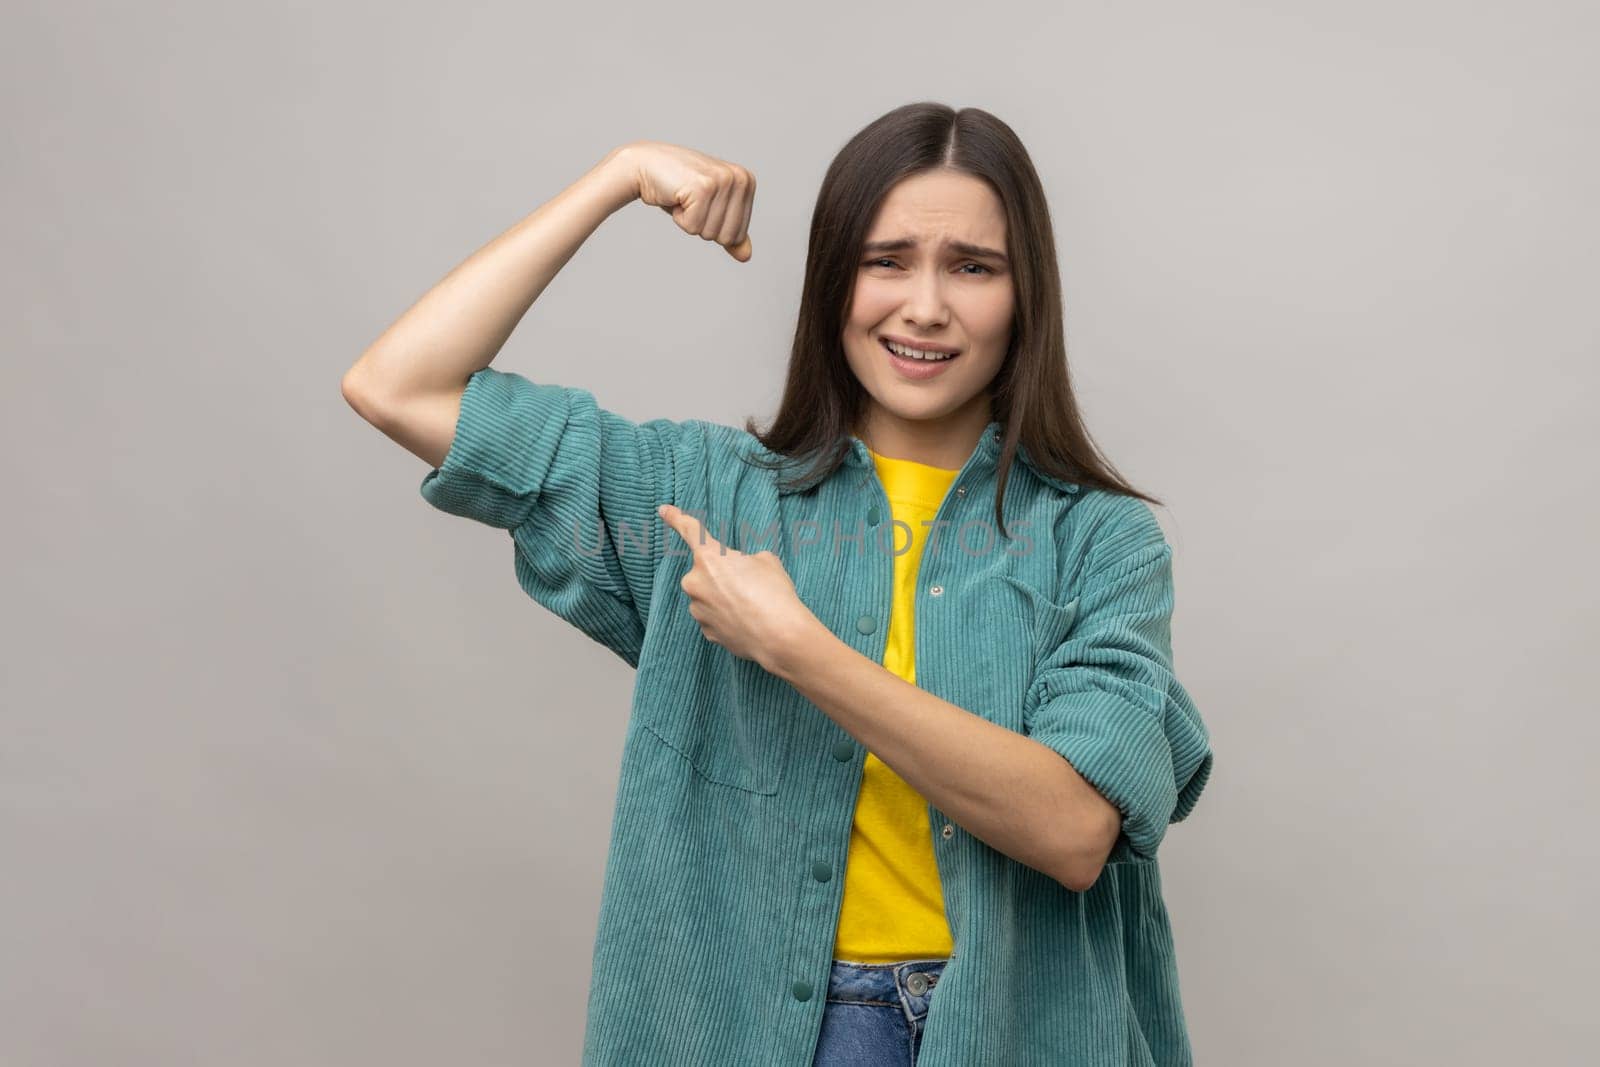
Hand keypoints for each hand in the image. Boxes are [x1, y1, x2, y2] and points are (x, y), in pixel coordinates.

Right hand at [619, 141, 755, 261]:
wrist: (646, 165)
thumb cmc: (678, 187)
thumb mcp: (710, 209)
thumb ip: (730, 230)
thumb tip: (746, 256)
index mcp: (746, 182)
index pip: (738, 234)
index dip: (713, 226)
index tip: (701, 203)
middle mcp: (740, 178)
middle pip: (727, 236)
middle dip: (703, 226)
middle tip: (691, 201)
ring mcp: (722, 181)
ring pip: (710, 233)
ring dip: (690, 221)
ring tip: (684, 197)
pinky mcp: (703, 188)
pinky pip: (694, 226)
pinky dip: (680, 218)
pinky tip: (677, 196)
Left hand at [657, 503, 816, 671]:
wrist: (779, 635)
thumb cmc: (773, 593)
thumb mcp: (767, 561)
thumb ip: (745, 560)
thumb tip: (742, 570)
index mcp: (709, 557)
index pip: (690, 530)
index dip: (676, 518)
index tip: (663, 510)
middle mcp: (696, 582)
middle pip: (706, 572)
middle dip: (722, 575)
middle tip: (748, 584)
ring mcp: (698, 609)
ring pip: (708, 596)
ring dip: (724, 597)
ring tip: (752, 605)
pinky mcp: (705, 631)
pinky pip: (713, 617)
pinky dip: (727, 617)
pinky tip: (746, 621)